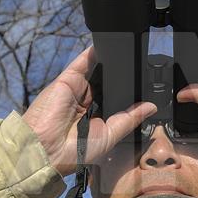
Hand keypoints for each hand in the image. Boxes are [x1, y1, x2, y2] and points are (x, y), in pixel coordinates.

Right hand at [22, 47, 156, 176]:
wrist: (46, 149)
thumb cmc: (74, 152)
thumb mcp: (110, 136)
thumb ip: (129, 118)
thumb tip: (151, 107)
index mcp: (96, 116)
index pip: (115, 98)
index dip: (128, 92)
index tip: (146, 85)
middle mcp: (86, 101)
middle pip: (107, 82)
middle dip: (121, 76)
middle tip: (142, 67)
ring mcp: (77, 89)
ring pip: (97, 69)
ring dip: (111, 63)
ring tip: (130, 54)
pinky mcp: (68, 79)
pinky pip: (83, 61)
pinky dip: (94, 52)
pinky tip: (109, 45)